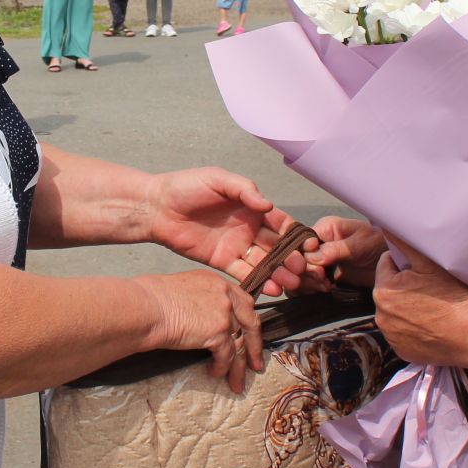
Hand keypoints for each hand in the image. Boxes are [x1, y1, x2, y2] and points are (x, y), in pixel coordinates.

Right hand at [135, 270, 263, 392]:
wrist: (146, 307)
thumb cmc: (150, 299)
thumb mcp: (182, 290)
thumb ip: (200, 301)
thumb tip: (200, 319)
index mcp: (216, 282)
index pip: (243, 302)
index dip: (248, 322)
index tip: (250, 336)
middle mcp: (225, 295)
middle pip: (250, 324)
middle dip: (254, 346)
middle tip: (256, 363)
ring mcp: (224, 313)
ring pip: (239, 345)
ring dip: (238, 367)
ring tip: (237, 383)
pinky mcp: (218, 332)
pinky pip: (226, 356)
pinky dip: (222, 368)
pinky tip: (215, 374)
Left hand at [142, 168, 304, 295]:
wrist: (157, 206)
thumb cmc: (186, 186)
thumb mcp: (218, 179)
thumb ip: (245, 190)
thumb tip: (268, 205)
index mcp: (252, 208)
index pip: (281, 223)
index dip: (296, 235)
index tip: (310, 246)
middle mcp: (249, 229)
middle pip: (277, 247)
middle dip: (292, 258)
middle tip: (303, 270)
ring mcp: (236, 246)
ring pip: (264, 263)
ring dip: (279, 273)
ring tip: (292, 284)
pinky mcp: (222, 261)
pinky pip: (244, 273)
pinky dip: (259, 281)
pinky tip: (272, 289)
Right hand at [298, 216, 388, 289]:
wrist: (394, 263)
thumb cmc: (380, 244)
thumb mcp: (360, 244)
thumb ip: (336, 249)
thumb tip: (312, 256)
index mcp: (324, 229)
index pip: (301, 242)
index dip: (303, 257)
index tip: (318, 269)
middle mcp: (318, 244)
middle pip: (297, 260)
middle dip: (306, 272)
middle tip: (323, 280)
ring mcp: (320, 261)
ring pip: (299, 273)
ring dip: (308, 282)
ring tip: (325, 286)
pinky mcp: (324, 277)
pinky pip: (308, 284)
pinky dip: (311, 289)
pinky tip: (324, 290)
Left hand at [372, 239, 467, 370]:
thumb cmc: (452, 296)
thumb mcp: (429, 264)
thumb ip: (404, 243)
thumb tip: (387, 225)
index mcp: (383, 291)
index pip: (386, 266)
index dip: (404, 265)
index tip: (422, 272)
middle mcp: (380, 315)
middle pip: (389, 290)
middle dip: (403, 286)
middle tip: (428, 289)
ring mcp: (390, 336)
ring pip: (394, 312)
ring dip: (405, 307)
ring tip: (429, 307)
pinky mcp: (401, 351)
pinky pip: (401, 333)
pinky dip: (410, 328)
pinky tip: (428, 325)